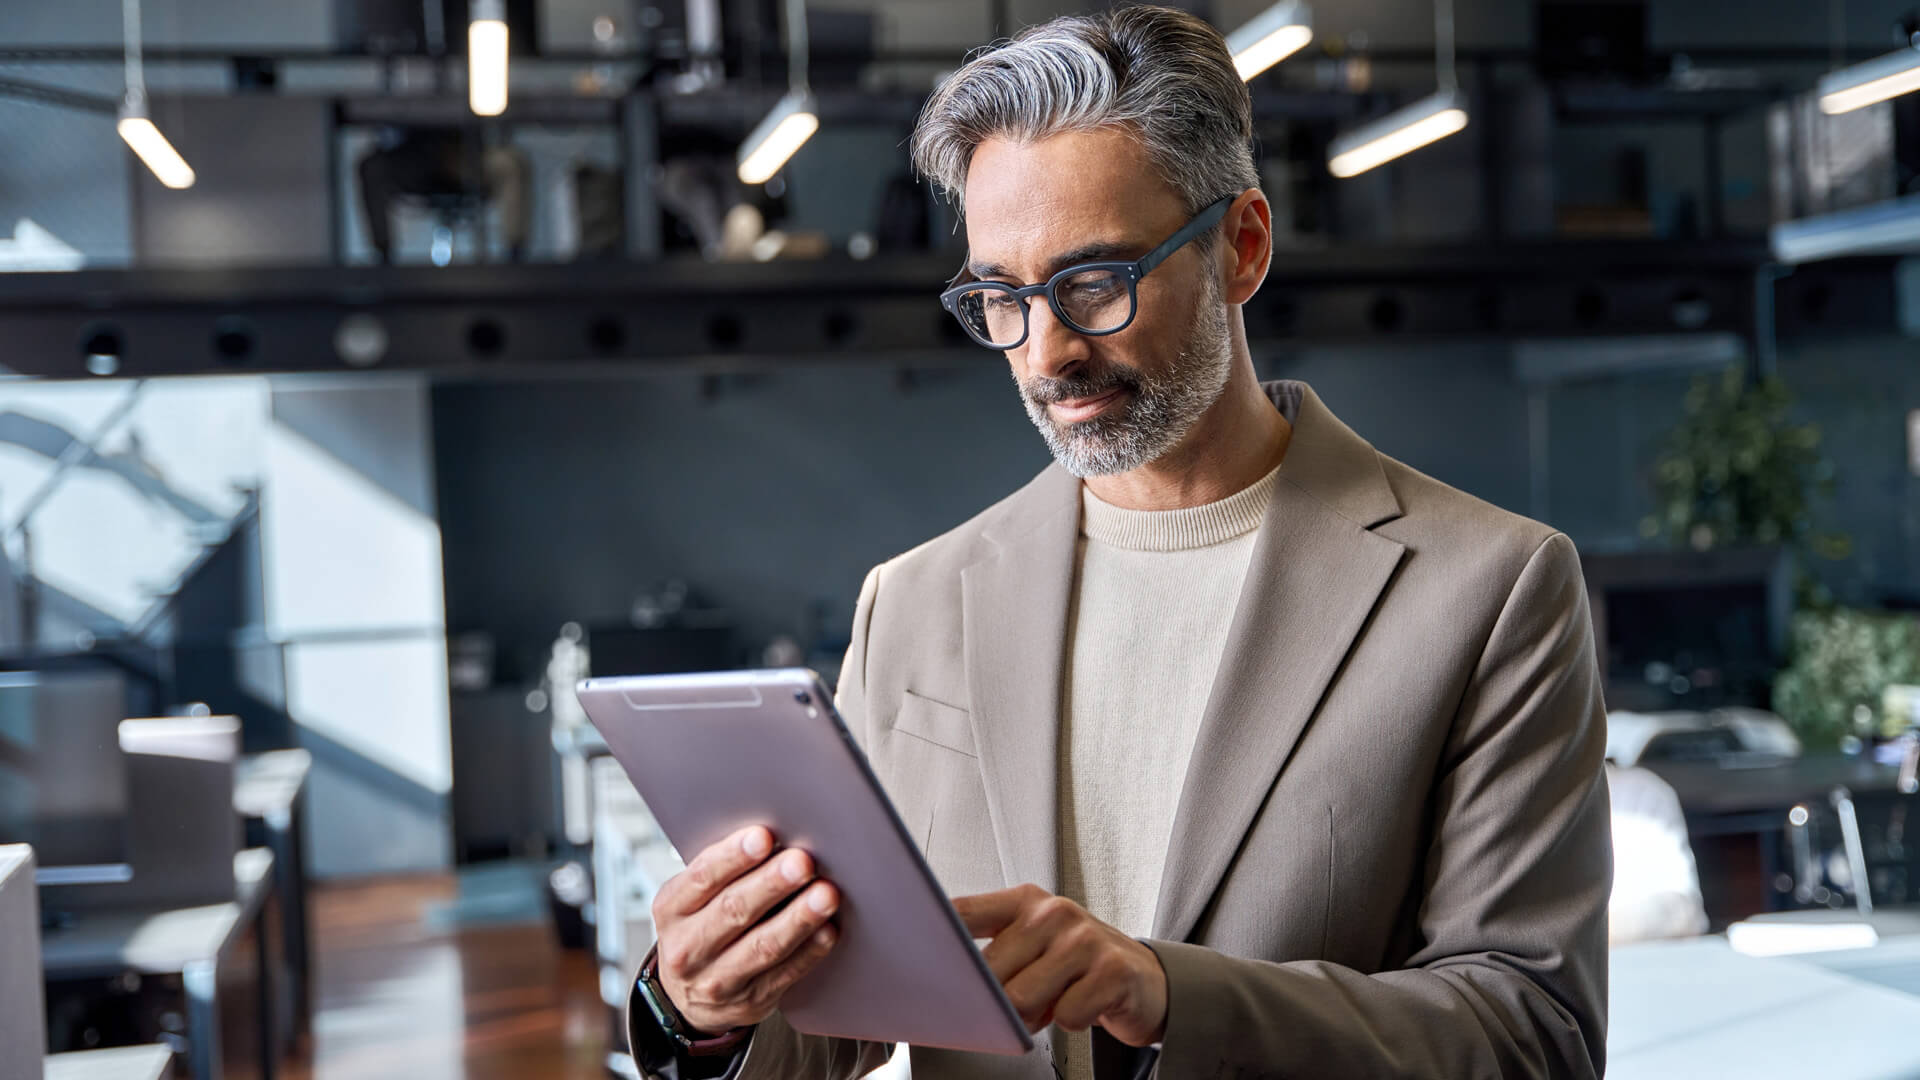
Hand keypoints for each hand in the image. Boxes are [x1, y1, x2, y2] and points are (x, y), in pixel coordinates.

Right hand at [650, 824, 840, 1033]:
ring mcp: (718, 979)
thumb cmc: (700, 927)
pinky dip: (810, 951)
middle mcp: (688, 947)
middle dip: (771, 884)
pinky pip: (785, 974)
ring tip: (826, 894)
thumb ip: (723, 872)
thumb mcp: (691, 901)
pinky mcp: (751, 1001)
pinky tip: (828, 930)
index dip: (733, 857)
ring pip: (763, 946)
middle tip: (803, 861)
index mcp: (672, 909)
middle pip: (733, 911)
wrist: (689, 997)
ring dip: (798, 918)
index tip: (764, 837)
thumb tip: (775, 837)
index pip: (701, 878)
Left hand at [955, 884, 1167, 1045]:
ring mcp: (1085, 939)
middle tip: (1022, 999)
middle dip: (997, 1000)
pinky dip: (1072, 1022)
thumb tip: (944, 978)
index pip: (963, 912)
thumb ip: (992, 953)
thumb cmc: (1075, 963)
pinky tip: (1084, 1004)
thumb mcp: (1032, 945)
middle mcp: (1054, 912)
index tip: (917, 957)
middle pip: (990, 971)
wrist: (1143, 978)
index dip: (937, 937)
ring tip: (1053, 1000)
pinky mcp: (1113, 970)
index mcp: (1024, 901)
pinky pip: (1067, 1016)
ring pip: (1022, 998)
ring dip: (1034, 1015)